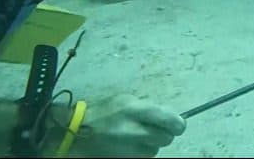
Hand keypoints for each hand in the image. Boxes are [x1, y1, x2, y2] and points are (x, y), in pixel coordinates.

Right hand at [67, 94, 185, 156]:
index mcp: (135, 110)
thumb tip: (171, 116)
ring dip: (150, 144)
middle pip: (166, 138)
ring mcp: (130, 149)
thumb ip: (148, 108)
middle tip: (152, 130)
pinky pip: (144, 157)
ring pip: (155, 150)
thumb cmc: (103, 112)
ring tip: (135, 137)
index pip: (170, 120)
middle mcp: (135, 131)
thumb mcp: (125, 100)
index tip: (177, 124)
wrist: (75, 132)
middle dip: (163, 134)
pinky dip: (140, 152)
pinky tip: (129, 146)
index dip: (177, 123)